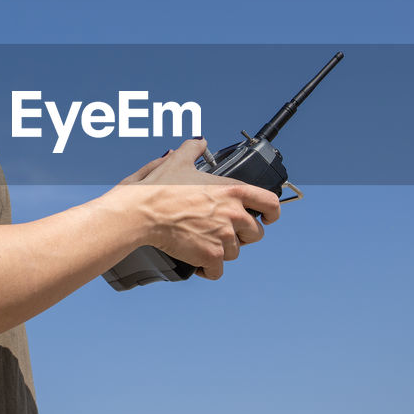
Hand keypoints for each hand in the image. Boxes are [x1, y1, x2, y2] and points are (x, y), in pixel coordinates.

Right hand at [113, 138, 280, 279]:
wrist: (141, 213)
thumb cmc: (157, 188)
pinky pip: (218, 271)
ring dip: (222, 251)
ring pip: (235, 253)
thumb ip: (193, 148)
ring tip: (204, 243)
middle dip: (241, 235)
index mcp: (232, 190)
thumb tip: (200, 142)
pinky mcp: (210, 256)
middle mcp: (233, 214)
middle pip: (255, 233)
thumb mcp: (178, 160)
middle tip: (222, 232)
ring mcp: (224, 236)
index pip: (270, 203)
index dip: (272, 213)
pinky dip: (207, 270)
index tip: (267, 217)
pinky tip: (198, 263)